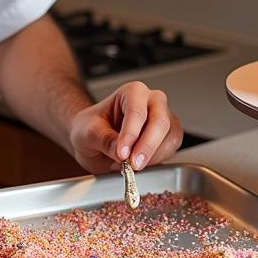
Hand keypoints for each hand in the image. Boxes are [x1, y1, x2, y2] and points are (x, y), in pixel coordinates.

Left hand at [68, 81, 182, 174]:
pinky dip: (156, 161)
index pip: (137, 111)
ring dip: (152, 156)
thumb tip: (120, 152)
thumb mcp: (87, 132)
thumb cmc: (91, 127)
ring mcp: (163, 118)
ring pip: (170, 137)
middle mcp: (152, 101)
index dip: (131, 134)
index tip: (122, 153)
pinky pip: (170, 150)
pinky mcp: (168, 137)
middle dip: (147, 146)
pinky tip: (138, 163)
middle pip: (160, 122)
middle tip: (133, 164)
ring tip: (129, 165)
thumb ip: (103, 139)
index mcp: (132, 92)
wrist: (93, 138)